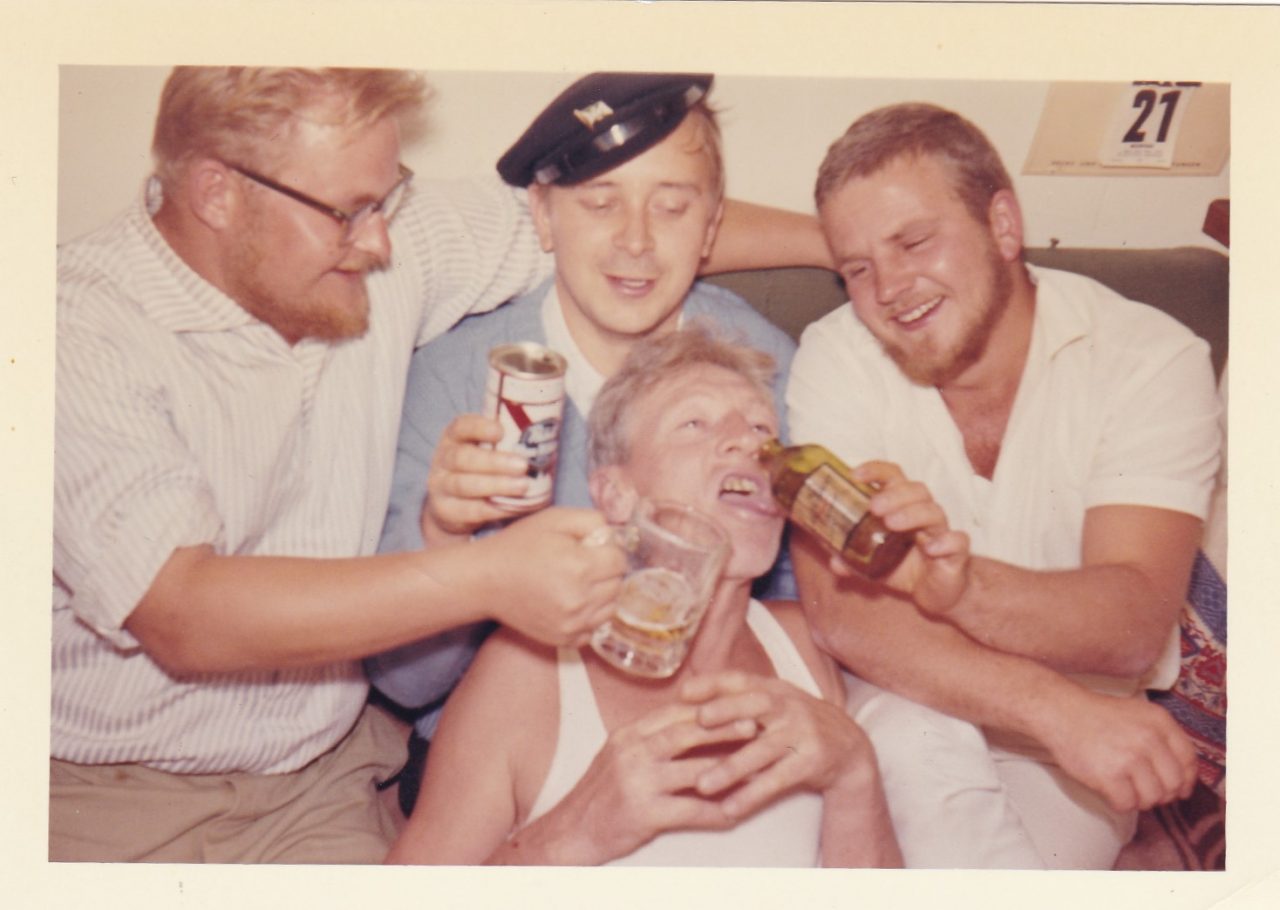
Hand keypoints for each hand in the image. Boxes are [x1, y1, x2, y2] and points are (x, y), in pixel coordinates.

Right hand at [423, 413, 532, 538]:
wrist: (452, 505)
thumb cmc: (481, 469)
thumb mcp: (486, 450)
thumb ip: (507, 442)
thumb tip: (547, 437)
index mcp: (454, 437)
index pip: (461, 427)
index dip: (479, 428)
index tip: (501, 431)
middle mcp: (443, 460)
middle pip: (462, 458)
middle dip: (494, 462)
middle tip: (523, 465)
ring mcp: (441, 486)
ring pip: (464, 485)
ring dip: (496, 485)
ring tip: (523, 486)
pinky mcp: (446, 511)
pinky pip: (471, 511)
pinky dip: (496, 509)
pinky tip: (515, 507)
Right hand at [477, 507, 626, 646]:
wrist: (486, 581)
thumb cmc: (520, 546)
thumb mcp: (554, 519)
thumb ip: (592, 521)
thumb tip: (613, 537)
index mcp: (580, 566)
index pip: (619, 560)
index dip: (607, 550)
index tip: (590, 548)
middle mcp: (580, 599)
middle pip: (617, 584)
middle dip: (606, 571)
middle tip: (581, 564)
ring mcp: (573, 623)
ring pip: (610, 607)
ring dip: (601, 594)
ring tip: (577, 583)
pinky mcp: (565, 639)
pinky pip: (595, 627)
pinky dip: (590, 615)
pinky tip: (571, 601)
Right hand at [523, 702, 758, 862]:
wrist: (571, 831)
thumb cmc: (601, 793)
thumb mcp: (620, 754)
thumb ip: (650, 737)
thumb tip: (690, 721)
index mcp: (629, 733)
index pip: (674, 711)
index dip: (708, 706)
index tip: (736, 701)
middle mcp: (632, 751)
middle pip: (686, 732)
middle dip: (724, 727)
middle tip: (754, 724)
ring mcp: (637, 782)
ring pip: (693, 770)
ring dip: (728, 769)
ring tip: (756, 768)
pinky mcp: (643, 813)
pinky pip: (689, 811)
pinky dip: (715, 813)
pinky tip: (735, 814)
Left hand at [680, 671, 879, 817]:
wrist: (849, 748)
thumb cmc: (796, 725)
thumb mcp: (774, 704)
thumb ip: (739, 701)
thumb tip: (688, 699)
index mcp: (773, 689)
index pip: (740, 680)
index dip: (713, 683)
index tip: (683, 692)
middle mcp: (788, 706)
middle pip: (755, 704)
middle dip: (726, 710)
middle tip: (697, 722)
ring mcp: (802, 732)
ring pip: (762, 750)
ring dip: (731, 768)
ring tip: (702, 784)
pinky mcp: (811, 760)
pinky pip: (778, 780)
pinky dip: (753, 795)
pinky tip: (731, 808)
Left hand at [833, 460, 970, 614]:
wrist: (940, 593)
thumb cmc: (907, 568)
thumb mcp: (875, 564)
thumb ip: (854, 560)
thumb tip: (833, 561)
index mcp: (903, 507)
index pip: (893, 478)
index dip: (876, 471)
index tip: (855, 475)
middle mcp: (923, 514)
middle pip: (915, 490)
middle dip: (893, 494)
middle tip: (873, 507)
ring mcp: (941, 532)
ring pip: (934, 512)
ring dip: (912, 514)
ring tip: (892, 523)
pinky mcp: (957, 553)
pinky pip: (958, 541)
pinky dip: (945, 541)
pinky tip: (930, 548)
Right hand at [1037, 687, 1197, 812]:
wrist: (1060, 712)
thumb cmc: (1097, 717)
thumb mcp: (1138, 715)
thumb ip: (1163, 740)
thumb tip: (1182, 783)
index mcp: (1160, 722)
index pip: (1189, 761)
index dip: (1186, 780)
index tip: (1178, 789)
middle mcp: (1149, 738)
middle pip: (1173, 784)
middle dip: (1160, 793)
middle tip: (1143, 789)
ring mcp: (1129, 757)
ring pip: (1152, 798)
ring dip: (1139, 799)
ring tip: (1123, 787)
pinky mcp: (1109, 775)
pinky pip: (1127, 804)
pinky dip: (1118, 802)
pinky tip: (1108, 788)